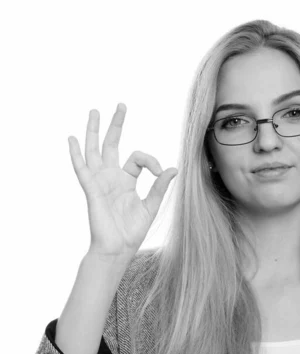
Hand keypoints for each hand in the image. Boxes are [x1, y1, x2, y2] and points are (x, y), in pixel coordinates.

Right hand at [68, 102, 177, 261]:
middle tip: (121, 105)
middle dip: (116, 124)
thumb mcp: (150, 206)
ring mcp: (100, 182)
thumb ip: (159, 187)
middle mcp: (112, 177)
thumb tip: (173, 169)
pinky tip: (72, 139)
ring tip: (94, 111)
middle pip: (112, 144)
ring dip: (94, 131)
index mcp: (127, 181)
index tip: (161, 172)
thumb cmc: (132, 232)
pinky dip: (76, 154)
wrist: (117, 249)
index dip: (152, 161)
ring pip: (95, 150)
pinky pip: (81, 168)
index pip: (138, 158)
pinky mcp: (92, 189)